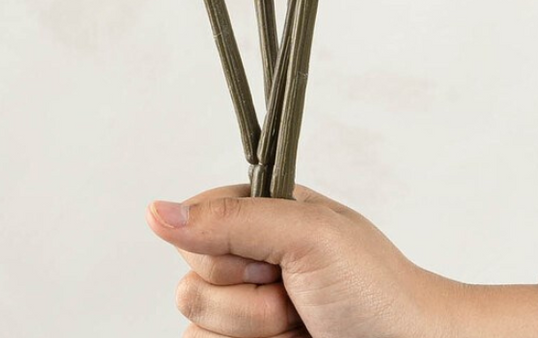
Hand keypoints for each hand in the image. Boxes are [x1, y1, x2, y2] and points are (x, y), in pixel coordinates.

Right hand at [145, 182, 537, 337]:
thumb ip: (232, 220)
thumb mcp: (308, 235)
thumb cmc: (380, 292)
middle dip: (244, 294)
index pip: (194, 220)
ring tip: (300, 323)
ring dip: (250, 329)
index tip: (272, 258)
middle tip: (297, 293)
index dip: (224, 246)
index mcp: (264, 215)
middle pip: (191, 276)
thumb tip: (157, 211)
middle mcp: (251, 260)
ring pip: (196, 322)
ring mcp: (249, 311)